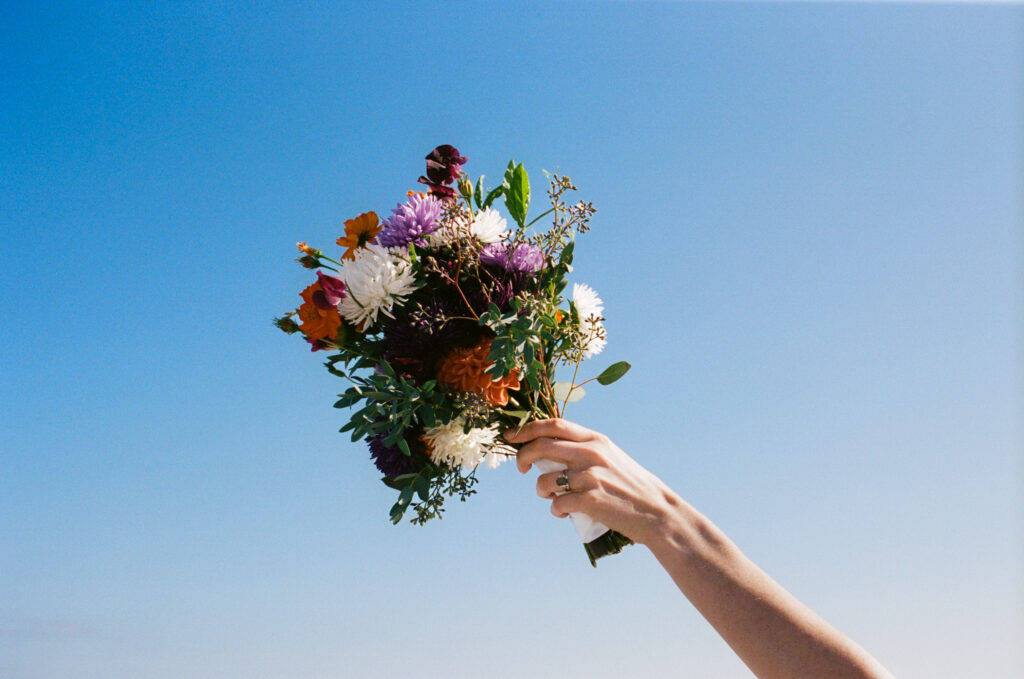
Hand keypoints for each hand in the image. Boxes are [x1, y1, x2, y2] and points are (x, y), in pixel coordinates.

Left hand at [506, 418, 679, 545]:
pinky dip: (556, 510)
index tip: (511, 437)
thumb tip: (545, 450)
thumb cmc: (630, 485)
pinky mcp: (589, 501)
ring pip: (544, 480)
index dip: (527, 429)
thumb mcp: (610, 457)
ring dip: (542, 490)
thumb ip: (583, 450)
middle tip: (521, 469)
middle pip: (541, 447)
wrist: (657, 511)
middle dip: (522, 457)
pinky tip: (566, 512)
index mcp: (596, 440)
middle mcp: (591, 454)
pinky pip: (556, 504)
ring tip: (554, 497)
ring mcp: (590, 477)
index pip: (553, 424)